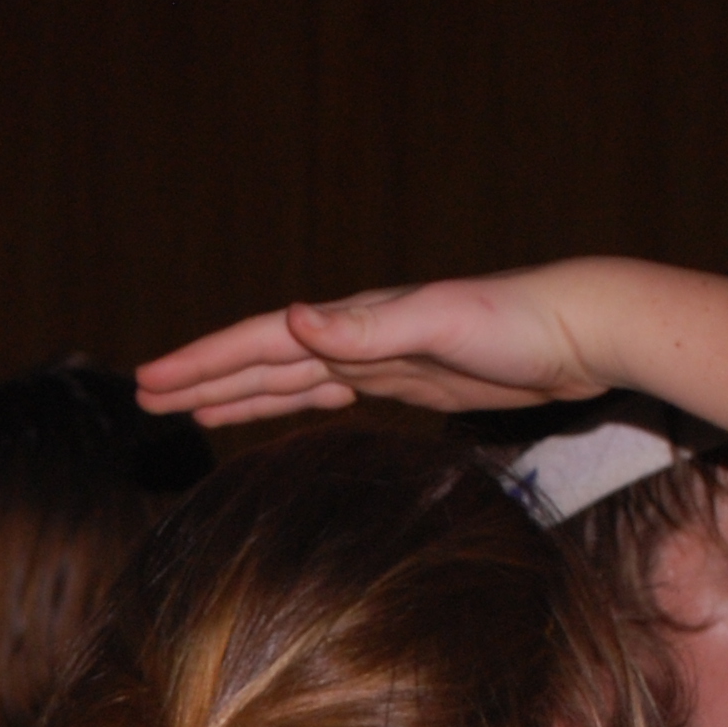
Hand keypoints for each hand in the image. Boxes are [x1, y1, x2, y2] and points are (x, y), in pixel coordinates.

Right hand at [137, 262, 623, 427]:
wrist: (582, 332)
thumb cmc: (520, 324)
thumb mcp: (439, 323)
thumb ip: (366, 325)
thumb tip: (293, 316)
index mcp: (354, 322)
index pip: (259, 342)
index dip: (202, 364)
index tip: (149, 382)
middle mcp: (356, 335)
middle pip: (260, 360)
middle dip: (202, 379)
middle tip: (145, 398)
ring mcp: (379, 359)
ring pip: (287, 378)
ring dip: (236, 392)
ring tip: (187, 408)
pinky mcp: (407, 380)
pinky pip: (327, 394)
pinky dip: (289, 402)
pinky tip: (274, 410)